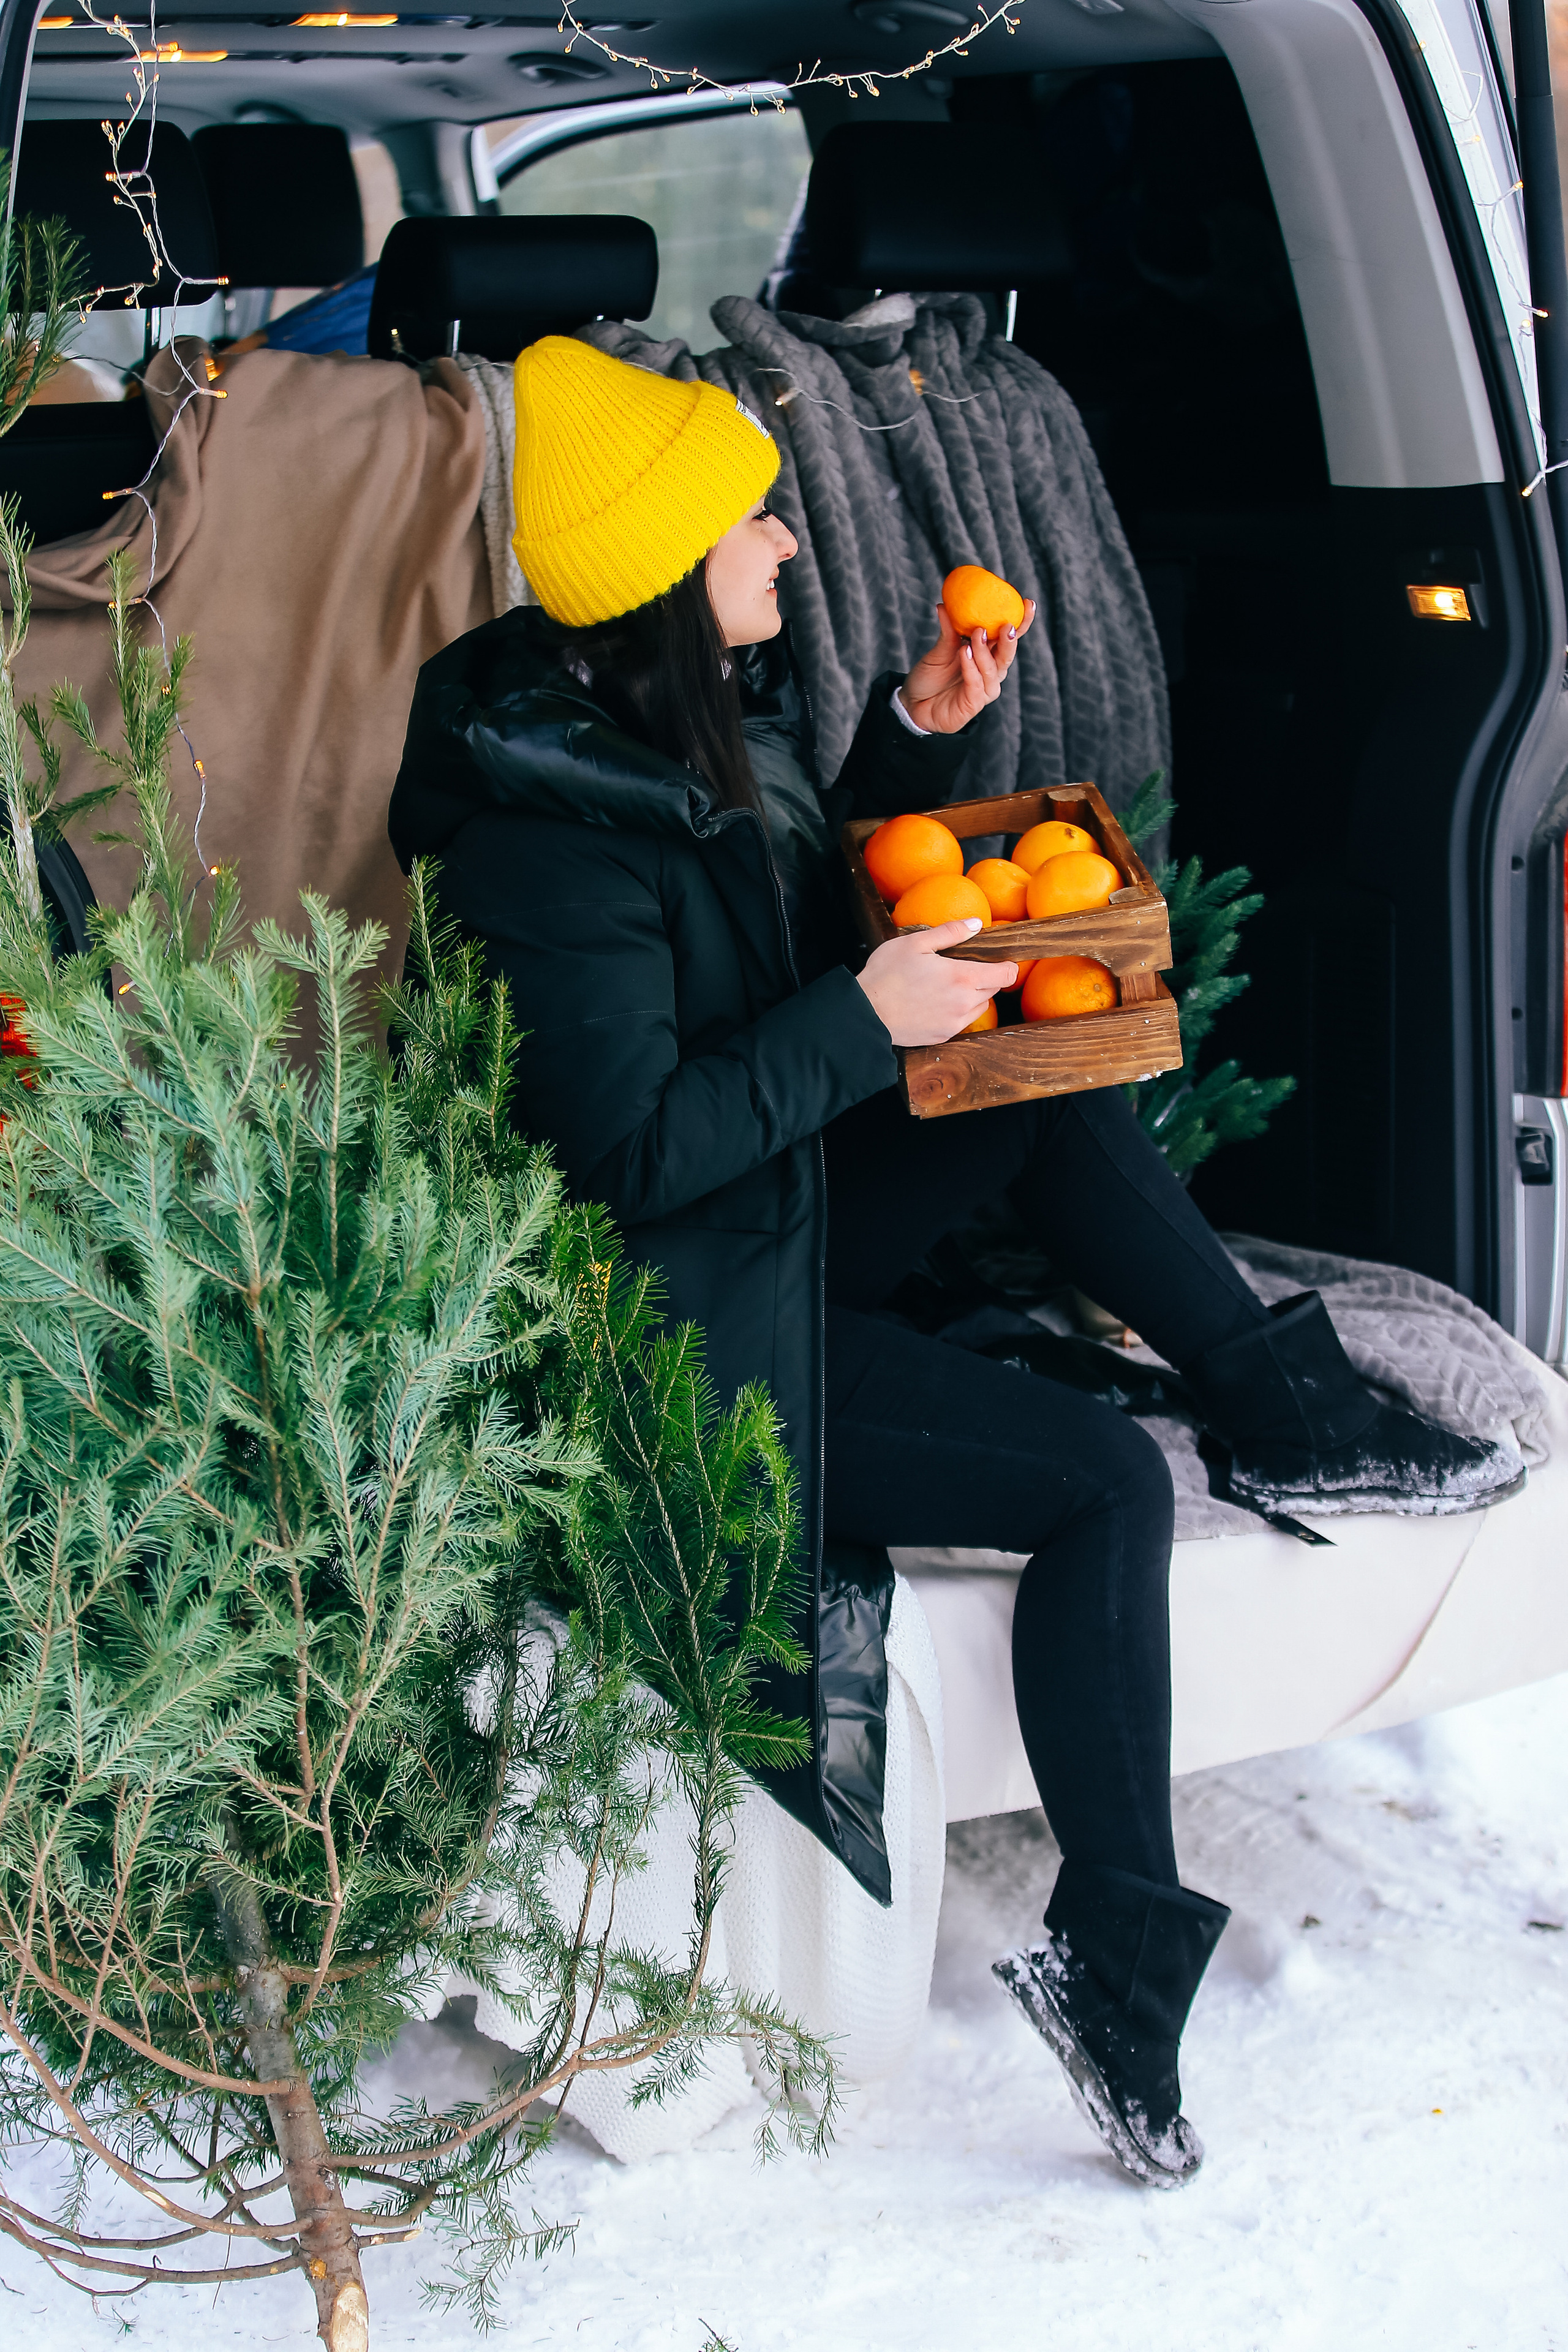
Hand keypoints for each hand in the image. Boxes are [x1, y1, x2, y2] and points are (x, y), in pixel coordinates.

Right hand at [856, 918, 1017, 1046]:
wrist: (865, 1014)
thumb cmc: (886, 975)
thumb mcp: (915, 943)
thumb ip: (950, 932)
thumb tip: (976, 924)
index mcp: (962, 977)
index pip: (1006, 974)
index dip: (1006, 965)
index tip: (999, 959)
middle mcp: (964, 1004)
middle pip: (994, 990)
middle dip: (986, 977)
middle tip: (963, 967)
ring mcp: (954, 1023)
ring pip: (980, 1007)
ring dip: (974, 995)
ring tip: (948, 986)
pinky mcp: (943, 1036)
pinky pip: (962, 1022)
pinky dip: (958, 1011)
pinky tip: (937, 1002)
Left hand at [901, 598, 1035, 734]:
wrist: (912, 704)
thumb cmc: (930, 677)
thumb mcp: (938, 651)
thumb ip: (947, 632)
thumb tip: (944, 605)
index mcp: (987, 655)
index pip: (1008, 638)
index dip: (1022, 622)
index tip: (1028, 603)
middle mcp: (989, 672)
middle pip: (1007, 655)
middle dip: (1010, 639)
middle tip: (1008, 625)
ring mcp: (983, 690)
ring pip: (993, 670)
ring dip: (985, 651)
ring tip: (977, 633)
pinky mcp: (972, 704)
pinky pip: (976, 685)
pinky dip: (971, 668)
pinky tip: (964, 652)